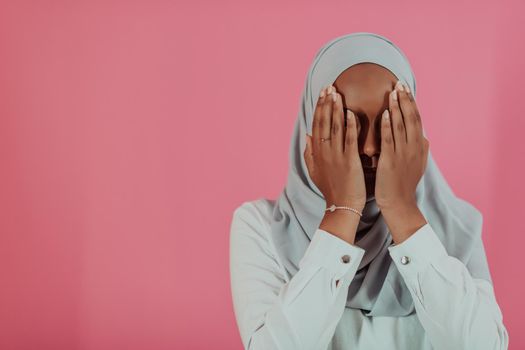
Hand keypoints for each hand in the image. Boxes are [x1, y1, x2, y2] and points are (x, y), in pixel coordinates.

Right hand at [304, 84, 365, 210]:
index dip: (319, 108)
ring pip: (334, 128)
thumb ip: (309, 152)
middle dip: (326, 103)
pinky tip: (350, 112)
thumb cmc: (331, 189)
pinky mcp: (349, 161)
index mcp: (317, 152)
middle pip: (323, 122)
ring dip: (335, 109)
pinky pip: (348, 140)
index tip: (322, 94)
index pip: (317, 125)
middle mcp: (324, 151)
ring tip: (337, 94)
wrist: (342, 206)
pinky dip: (349, 126)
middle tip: (329, 87)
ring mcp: (336, 156)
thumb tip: (307, 136)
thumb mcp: (315, 171)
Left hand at [375, 80, 429, 211]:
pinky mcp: (390, 160)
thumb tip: (424, 136)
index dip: (411, 103)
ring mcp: (403, 154)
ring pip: (401, 125)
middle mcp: (413, 147)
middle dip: (405, 100)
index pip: (416, 119)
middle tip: (400, 83)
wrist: (399, 204)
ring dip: (397, 107)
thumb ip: (420, 149)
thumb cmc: (403, 184)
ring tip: (393, 92)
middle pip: (411, 118)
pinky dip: (389, 125)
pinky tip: (386, 112)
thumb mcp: (417, 164)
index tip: (406, 88)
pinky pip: (390, 139)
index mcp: (419, 146)